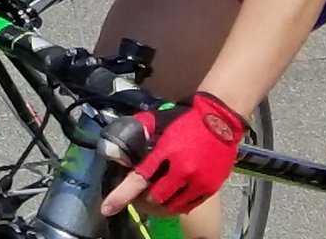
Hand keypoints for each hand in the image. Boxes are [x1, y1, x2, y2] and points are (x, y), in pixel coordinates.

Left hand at [103, 90, 246, 216]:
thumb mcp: (158, 121)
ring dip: (160, 204)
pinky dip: (178, 204)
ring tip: (156, 195)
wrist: (219, 118)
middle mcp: (182, 170)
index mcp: (165, 151)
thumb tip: (123, 145)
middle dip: (143, 198)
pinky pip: (189, 205)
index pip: (139, 179)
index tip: (107, 208)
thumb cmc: (185, 119)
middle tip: (139, 194)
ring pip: (172, 206)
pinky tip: (173, 196)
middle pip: (155, 198)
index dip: (121, 196)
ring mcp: (198, 181)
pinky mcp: (210, 188)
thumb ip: (141, 134)